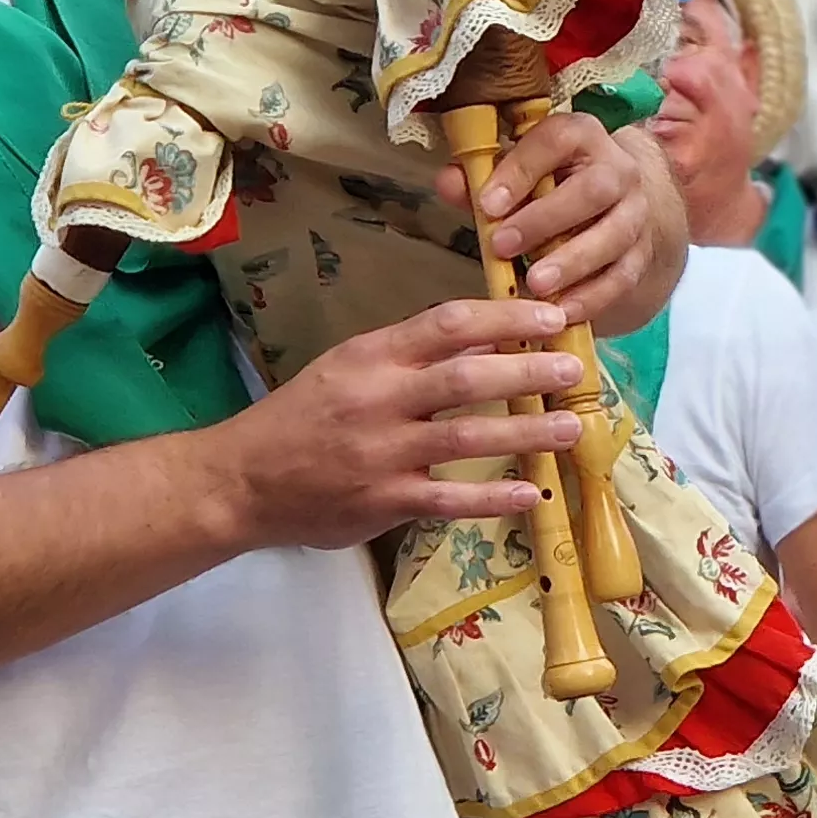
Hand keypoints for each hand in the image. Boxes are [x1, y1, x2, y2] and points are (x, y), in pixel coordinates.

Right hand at [190, 296, 576, 549]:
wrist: (241, 480)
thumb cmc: (301, 417)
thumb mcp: (349, 367)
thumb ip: (412, 355)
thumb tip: (485, 338)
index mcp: (371, 357)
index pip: (447, 323)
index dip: (506, 317)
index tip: (553, 316)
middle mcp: (379, 399)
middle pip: (466, 378)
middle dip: (527, 370)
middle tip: (574, 370)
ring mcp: (382, 453)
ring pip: (467, 437)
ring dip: (526, 431)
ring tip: (571, 429)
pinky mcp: (383, 501)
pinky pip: (449, 498)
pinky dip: (493, 496)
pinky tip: (532, 493)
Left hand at [426, 112, 669, 325]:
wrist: (609, 206)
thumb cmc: (548, 185)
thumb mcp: (513, 173)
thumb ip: (479, 177)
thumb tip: (450, 183)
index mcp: (580, 136)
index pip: (556, 140)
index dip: (521, 170)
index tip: (488, 204)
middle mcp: (617, 169)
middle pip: (595, 189)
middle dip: (547, 219)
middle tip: (503, 245)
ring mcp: (635, 213)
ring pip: (614, 235)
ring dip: (573, 262)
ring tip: (535, 284)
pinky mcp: (642, 254)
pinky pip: (623, 277)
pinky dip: (592, 297)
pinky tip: (561, 311)